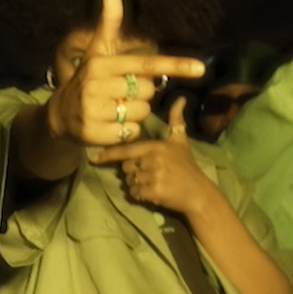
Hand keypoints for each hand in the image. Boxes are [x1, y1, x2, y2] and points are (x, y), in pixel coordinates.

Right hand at [46, 0, 206, 146]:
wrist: (59, 116)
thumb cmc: (87, 79)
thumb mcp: (97, 52)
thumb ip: (108, 22)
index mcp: (101, 64)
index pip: (145, 65)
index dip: (174, 65)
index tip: (201, 68)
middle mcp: (96, 86)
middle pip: (147, 92)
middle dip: (141, 95)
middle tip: (120, 95)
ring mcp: (93, 111)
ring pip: (141, 113)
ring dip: (135, 115)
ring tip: (115, 111)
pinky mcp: (93, 134)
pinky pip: (131, 132)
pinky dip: (127, 132)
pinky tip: (111, 127)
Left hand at [92, 97, 221, 215]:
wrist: (199, 193)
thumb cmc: (187, 166)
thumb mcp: (181, 141)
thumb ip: (176, 120)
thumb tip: (180, 98)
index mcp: (155, 146)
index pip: (126, 150)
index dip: (108, 154)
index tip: (93, 158)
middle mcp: (152, 160)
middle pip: (125, 167)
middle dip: (133, 171)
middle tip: (150, 173)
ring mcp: (152, 176)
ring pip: (129, 181)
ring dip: (136, 184)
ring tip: (153, 182)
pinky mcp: (152, 192)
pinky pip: (134, 193)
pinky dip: (139, 195)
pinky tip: (153, 193)